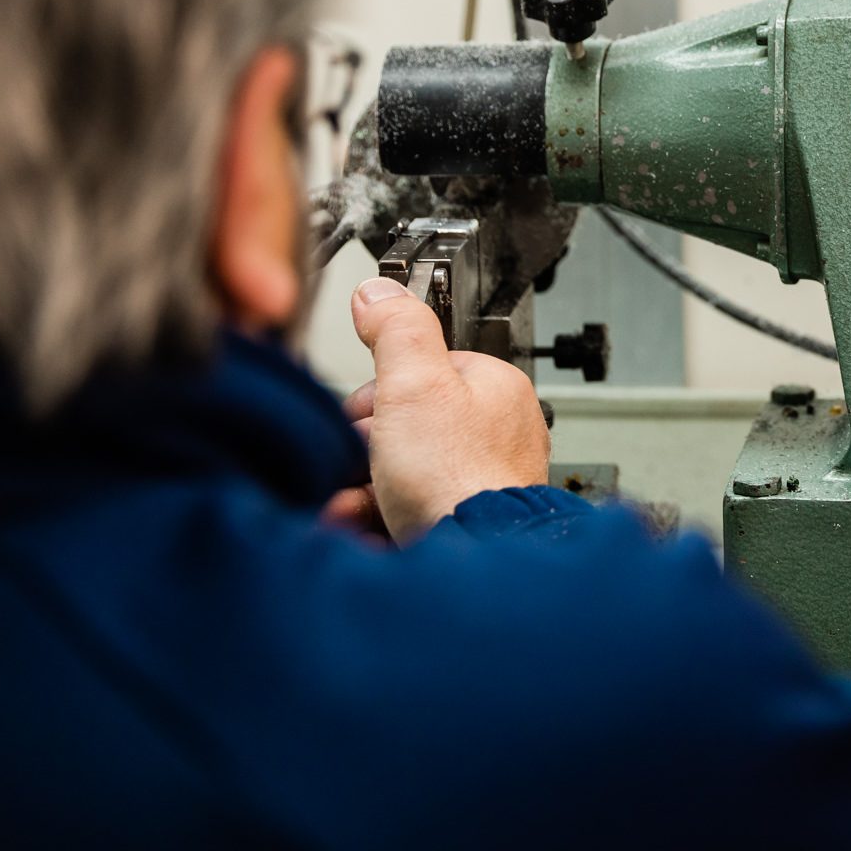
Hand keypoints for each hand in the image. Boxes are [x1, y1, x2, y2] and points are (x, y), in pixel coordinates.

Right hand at [346, 276, 550, 541]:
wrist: (473, 559)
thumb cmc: (457, 478)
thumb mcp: (415, 383)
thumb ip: (396, 331)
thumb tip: (380, 291)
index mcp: (496, 389)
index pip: (422, 372)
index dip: (378, 390)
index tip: (358, 409)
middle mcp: (499, 434)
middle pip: (408, 425)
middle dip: (366, 446)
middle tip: (353, 459)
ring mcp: (484, 481)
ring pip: (403, 472)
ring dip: (363, 486)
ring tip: (351, 500)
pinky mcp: (466, 521)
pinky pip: (410, 509)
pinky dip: (378, 517)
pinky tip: (362, 524)